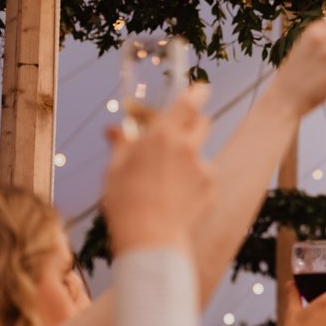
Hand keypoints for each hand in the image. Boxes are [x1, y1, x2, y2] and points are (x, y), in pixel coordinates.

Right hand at [102, 84, 213, 254]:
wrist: (150, 238)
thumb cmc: (126, 202)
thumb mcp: (115, 169)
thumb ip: (122, 145)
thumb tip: (114, 130)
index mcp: (161, 135)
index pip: (188, 102)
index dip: (197, 92)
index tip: (202, 87)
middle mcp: (187, 146)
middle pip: (203, 123)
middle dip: (195, 123)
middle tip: (180, 134)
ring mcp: (203, 167)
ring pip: (201, 154)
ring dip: (190, 159)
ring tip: (167, 183)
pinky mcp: (211, 187)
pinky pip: (204, 178)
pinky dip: (194, 183)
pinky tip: (176, 199)